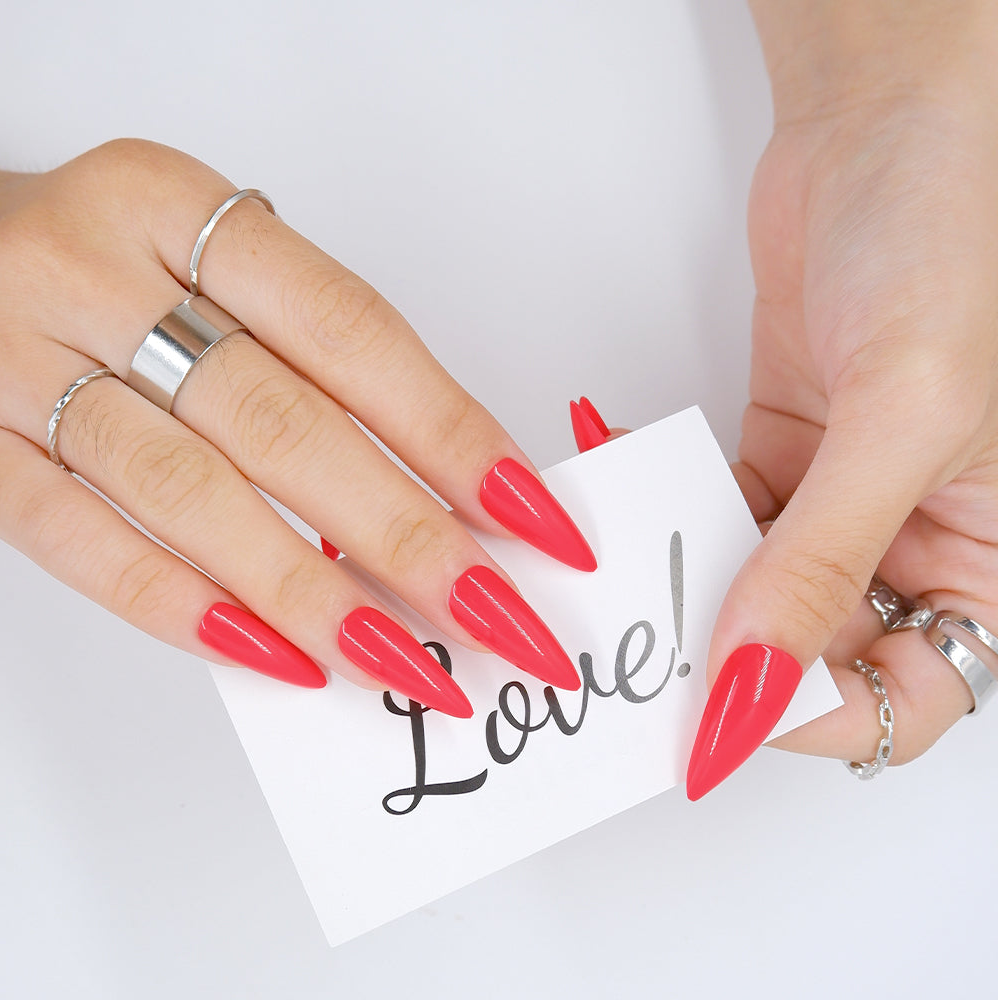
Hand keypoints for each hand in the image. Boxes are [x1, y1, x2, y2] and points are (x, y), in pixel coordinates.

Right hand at [0, 140, 594, 712]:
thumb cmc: (105, 263)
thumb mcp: (206, 258)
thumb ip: (309, 353)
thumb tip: (444, 488)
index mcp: (178, 209)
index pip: (354, 334)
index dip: (455, 434)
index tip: (536, 520)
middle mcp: (96, 275)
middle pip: (286, 424)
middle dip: (408, 537)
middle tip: (497, 617)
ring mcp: (17, 363)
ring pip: (191, 496)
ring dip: (313, 592)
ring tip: (406, 662)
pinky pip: (79, 543)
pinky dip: (184, 608)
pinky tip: (275, 658)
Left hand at [686, 1, 997, 795]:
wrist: (888, 131)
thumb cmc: (951, 238)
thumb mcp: (903, 418)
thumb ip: (821, 562)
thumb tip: (754, 681)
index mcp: (989, 559)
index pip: (908, 697)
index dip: (817, 717)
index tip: (723, 716)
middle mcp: (916, 543)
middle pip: (815, 653)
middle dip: (730, 654)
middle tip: (646, 650)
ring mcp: (841, 502)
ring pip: (752, 588)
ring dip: (685, 580)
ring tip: (628, 569)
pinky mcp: (781, 457)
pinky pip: (716, 515)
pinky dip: (673, 512)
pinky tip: (634, 490)